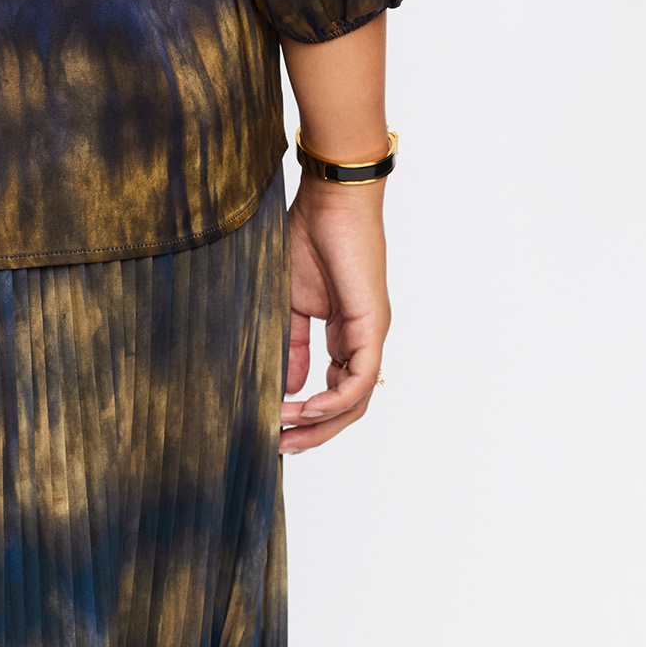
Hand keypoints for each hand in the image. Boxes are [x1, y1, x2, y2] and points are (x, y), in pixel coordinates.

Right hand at [281, 177, 390, 453]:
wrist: (329, 201)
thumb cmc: (308, 236)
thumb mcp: (289, 301)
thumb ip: (291, 344)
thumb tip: (287, 388)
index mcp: (344, 334)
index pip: (334, 389)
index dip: (308, 414)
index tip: (275, 425)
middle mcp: (362, 340)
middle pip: (347, 405)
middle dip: (314, 431)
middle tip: (281, 446)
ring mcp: (369, 335)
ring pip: (355, 400)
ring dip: (322, 423)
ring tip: (287, 430)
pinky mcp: (371, 326)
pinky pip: (359, 379)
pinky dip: (334, 399)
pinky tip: (306, 407)